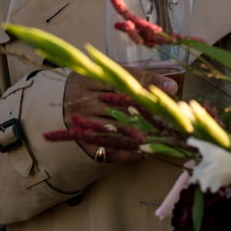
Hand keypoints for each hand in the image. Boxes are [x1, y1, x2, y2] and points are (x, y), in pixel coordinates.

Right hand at [62, 68, 178, 162]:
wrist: (55, 110)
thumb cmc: (90, 90)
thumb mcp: (107, 79)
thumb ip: (137, 80)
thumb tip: (172, 88)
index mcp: (88, 79)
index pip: (122, 80)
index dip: (150, 84)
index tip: (173, 90)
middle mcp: (82, 101)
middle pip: (123, 105)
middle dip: (152, 110)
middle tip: (175, 115)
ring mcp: (82, 124)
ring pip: (120, 128)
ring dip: (145, 132)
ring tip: (167, 134)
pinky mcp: (83, 143)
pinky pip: (111, 150)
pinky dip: (132, 152)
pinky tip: (148, 151)